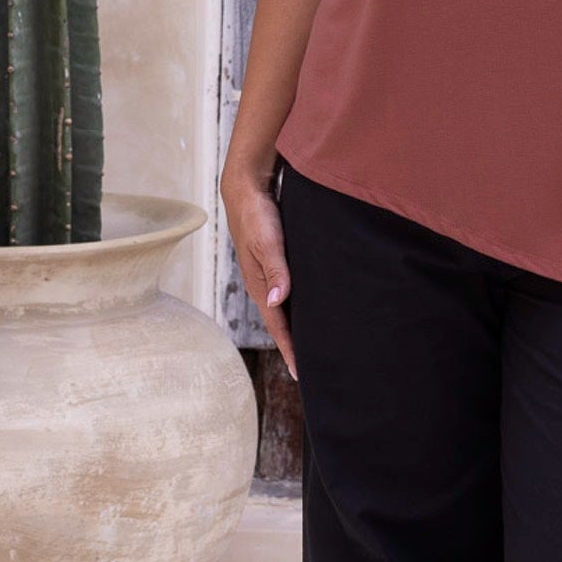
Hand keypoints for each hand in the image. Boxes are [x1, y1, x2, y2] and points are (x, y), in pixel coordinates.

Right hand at [221, 167, 296, 380]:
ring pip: (285, 308)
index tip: (303, 373)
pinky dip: (298, 305)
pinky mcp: (275, 263)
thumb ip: (276, 270)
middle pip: (280, 323)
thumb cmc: (257, 214)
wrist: (246, 189)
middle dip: (294, 346)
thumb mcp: (268, 241)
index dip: (289, 349)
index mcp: (259, 284)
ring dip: (297, 326)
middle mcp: (262, 284)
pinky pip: (287, 292)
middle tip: (314, 368)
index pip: (277, 325)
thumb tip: (277, 302)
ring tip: (315, 345)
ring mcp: (268, 274)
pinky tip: (311, 307)